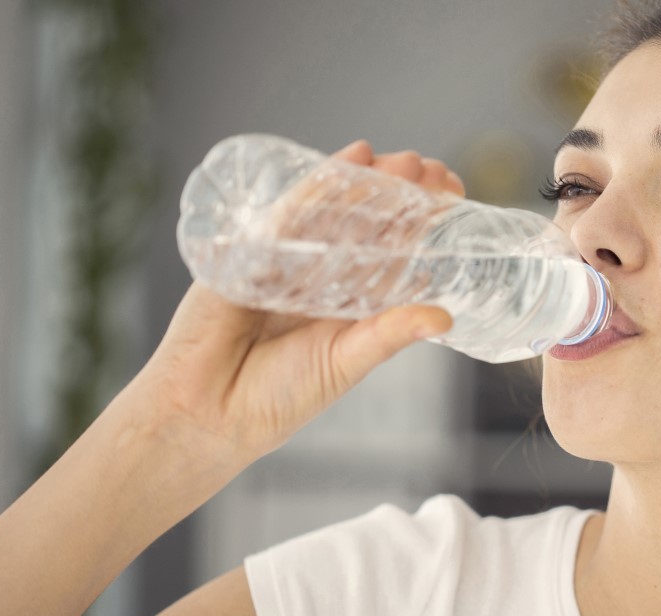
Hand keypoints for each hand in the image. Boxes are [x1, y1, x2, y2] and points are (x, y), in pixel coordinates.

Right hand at [126, 140, 463, 466]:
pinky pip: (291, 211)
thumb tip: (445, 317)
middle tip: (433, 171)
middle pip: (368, 226)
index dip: (421, 226)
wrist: (207, 411)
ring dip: (370, 184)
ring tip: (405, 163)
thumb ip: (389, 334)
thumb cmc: (277, 398)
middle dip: (402, 196)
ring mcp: (286, 260)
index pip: (393, 254)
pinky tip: (352, 160)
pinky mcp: (250, 250)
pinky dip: (322, 185)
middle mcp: (322, 278)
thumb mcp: (345, 362)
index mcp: (349, 304)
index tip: (453, 198)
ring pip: (335, 214)